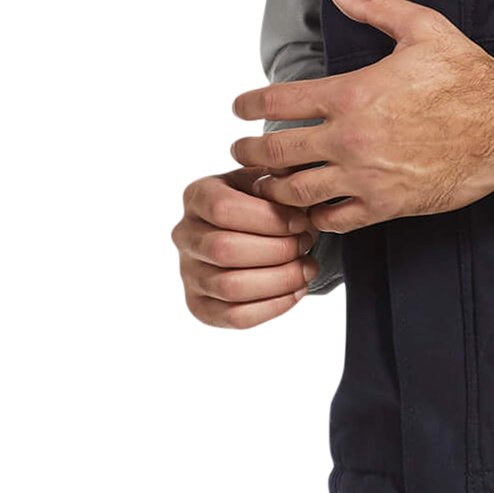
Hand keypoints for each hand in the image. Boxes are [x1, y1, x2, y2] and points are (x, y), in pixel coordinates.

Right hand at [172, 167, 317, 327]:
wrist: (255, 227)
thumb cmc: (265, 199)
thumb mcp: (270, 177)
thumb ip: (280, 175)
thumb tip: (293, 181)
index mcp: (197, 195)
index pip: (223, 209)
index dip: (267, 218)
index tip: (302, 219)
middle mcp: (185, 234)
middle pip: (225, 250)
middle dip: (277, 250)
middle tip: (307, 243)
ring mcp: (188, 272)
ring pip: (230, 287)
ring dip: (279, 280)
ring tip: (308, 267)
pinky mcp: (200, 305)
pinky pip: (235, 316)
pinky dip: (273, 306)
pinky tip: (297, 290)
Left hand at [229, 0, 493, 232]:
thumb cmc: (466, 77)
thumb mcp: (422, 27)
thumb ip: (374, 5)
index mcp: (352, 92)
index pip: (281, 100)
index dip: (250, 103)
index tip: (239, 108)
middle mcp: (350, 137)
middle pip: (278, 151)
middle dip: (251, 150)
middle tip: (241, 148)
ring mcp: (365, 175)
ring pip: (298, 191)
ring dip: (276, 188)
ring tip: (268, 184)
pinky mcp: (385, 204)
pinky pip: (334, 219)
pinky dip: (315, 217)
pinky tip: (310, 211)